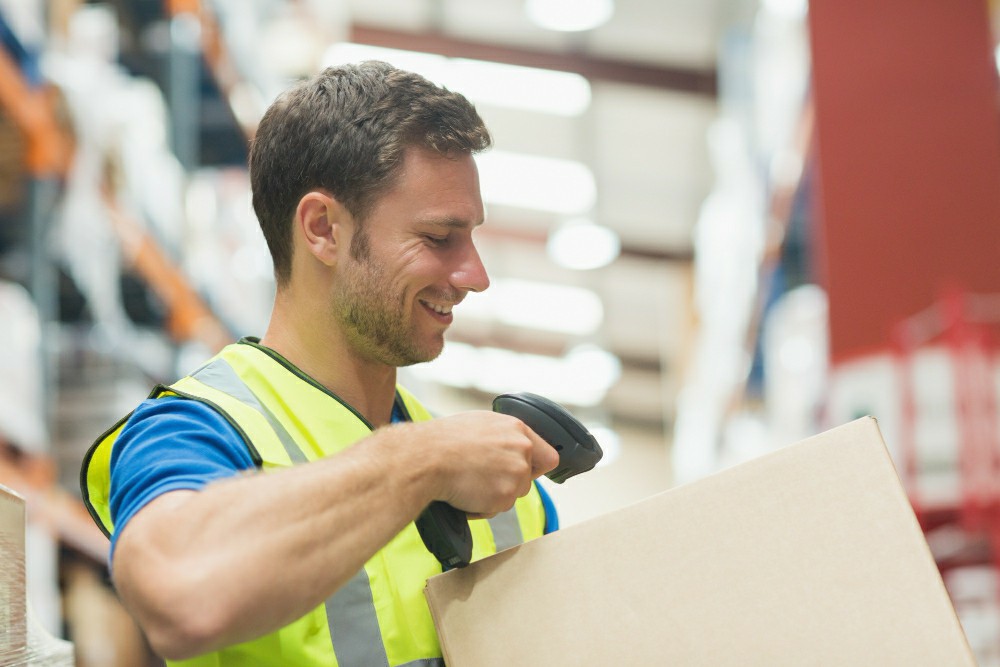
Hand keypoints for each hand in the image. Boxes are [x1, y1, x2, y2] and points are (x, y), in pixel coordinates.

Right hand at [411, 411, 558, 516]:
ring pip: (512, 495)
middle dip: (507, 483)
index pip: (548, 456)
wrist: (426, 458)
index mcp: (517, 429)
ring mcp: (516, 474)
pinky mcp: (505, 496)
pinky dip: (482, 506)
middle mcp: (522, 450)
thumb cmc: (444, 439)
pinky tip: (465, 492)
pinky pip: (497, 509)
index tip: (526, 472)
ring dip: (494, 495)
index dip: (536, 467)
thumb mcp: (480, 424)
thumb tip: (510, 446)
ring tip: (469, 481)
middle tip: (480, 476)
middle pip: (527, 479)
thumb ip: (503, 436)